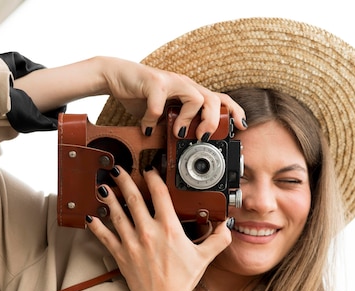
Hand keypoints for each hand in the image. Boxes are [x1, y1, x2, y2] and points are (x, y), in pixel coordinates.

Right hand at [14, 56, 246, 139]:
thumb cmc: (140, 96)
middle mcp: (184, 85)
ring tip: (178, 132)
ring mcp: (170, 81)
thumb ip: (175, 127)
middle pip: (213, 99)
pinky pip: (159, 104)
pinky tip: (147, 127)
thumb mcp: (163, 116)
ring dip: (189, 119)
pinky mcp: (152, 81)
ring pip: (195, 98)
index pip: (221, 98)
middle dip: (213, 122)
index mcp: (190, 92)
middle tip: (203, 137)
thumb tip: (184, 150)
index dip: (234, 111)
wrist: (114, 76)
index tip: (240, 127)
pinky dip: (154, 119)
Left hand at [84, 163, 231, 290]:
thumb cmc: (184, 280)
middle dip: (124, 181)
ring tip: (103, 187)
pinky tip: (91, 217)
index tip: (149, 170)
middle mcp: (148, 232)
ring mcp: (132, 243)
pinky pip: (105, 237)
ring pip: (116, 214)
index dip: (153, 178)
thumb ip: (219, 239)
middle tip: (117, 169)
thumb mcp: (205, 257)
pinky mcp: (121, 255)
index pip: (159, 194)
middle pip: (133, 199)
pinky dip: (97, 226)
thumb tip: (226, 226)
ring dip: (109, 199)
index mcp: (169, 228)